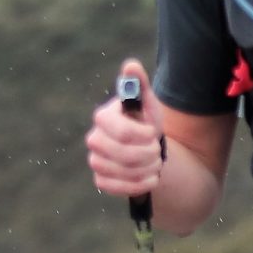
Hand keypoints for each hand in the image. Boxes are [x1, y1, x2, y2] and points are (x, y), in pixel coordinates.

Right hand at [86, 58, 164, 198]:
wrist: (147, 149)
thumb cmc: (145, 122)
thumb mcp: (148, 103)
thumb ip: (139, 85)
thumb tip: (131, 65)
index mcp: (104, 118)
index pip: (119, 130)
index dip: (141, 136)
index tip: (153, 134)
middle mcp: (95, 139)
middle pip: (122, 154)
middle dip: (148, 154)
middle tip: (157, 150)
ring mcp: (96, 160)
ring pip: (121, 172)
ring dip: (147, 169)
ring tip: (155, 163)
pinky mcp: (101, 180)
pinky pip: (116, 187)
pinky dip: (139, 185)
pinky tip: (150, 178)